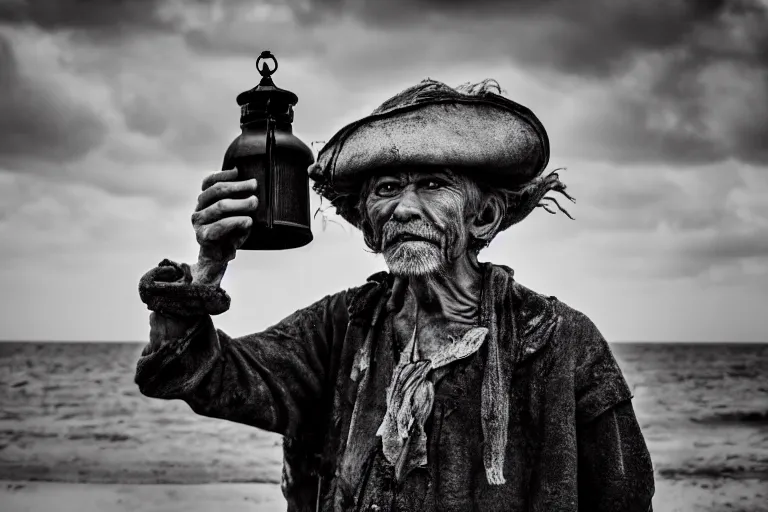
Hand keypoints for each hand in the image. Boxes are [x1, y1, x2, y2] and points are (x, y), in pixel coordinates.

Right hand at [191, 168, 257, 284]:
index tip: (240, 171)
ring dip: (240, 202)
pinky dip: (236, 221)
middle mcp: (198, 209)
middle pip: (216, 190)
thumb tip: (252, 183)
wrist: (219, 257)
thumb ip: (239, 199)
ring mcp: (199, 222)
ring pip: (220, 205)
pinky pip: (221, 225)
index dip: (224, 174)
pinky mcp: (203, 235)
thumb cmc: (230, 233)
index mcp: (204, 201)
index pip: (209, 181)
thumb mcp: (236, 213)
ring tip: (254, 202)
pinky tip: (247, 220)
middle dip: (237, 186)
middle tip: (254, 185)